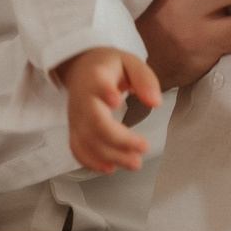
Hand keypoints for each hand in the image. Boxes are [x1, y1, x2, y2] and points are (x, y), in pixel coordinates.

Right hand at [55, 46, 162, 173]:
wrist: (81, 68)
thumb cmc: (110, 66)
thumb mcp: (131, 63)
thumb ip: (145, 80)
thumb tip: (156, 103)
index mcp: (96, 77)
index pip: (97, 85)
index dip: (104, 93)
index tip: (116, 102)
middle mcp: (82, 99)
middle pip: (95, 122)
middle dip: (119, 139)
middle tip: (144, 147)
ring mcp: (76, 116)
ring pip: (88, 141)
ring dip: (111, 156)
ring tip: (136, 163)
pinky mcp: (74, 129)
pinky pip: (77, 149)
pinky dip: (91, 162)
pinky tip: (110, 168)